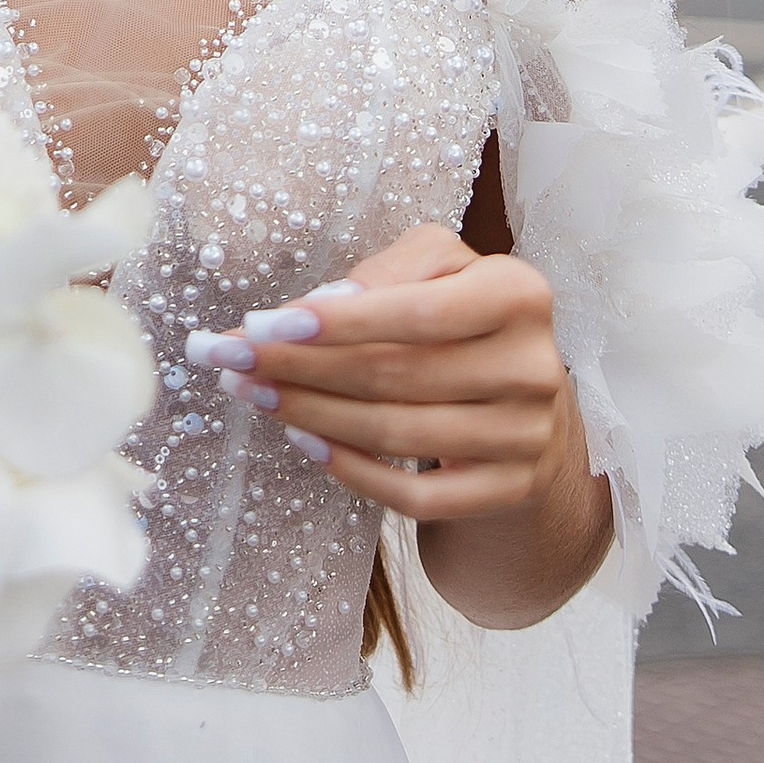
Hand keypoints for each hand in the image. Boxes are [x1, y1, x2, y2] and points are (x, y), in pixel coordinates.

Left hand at [200, 223, 590, 529]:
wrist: (523, 398)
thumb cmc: (462, 314)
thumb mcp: (437, 266)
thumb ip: (387, 270)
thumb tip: (321, 305)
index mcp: (520, 295)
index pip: (419, 311)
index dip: (339, 321)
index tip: (263, 324)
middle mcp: (534, 369)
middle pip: (396, 375)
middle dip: (301, 367)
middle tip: (230, 357)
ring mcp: (526, 438)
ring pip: (396, 434)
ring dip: (310, 414)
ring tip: (253, 392)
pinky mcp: (508, 491)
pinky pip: (415, 496)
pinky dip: (352, 470)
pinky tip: (303, 440)